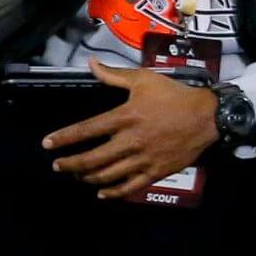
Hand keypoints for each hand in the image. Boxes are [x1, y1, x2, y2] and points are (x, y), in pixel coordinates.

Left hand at [42, 60, 217, 197]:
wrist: (208, 116)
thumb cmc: (175, 96)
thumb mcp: (145, 80)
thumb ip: (114, 75)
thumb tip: (91, 63)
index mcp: (125, 117)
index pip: (86, 130)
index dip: (64, 138)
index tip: (47, 144)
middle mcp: (130, 140)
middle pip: (92, 158)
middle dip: (70, 164)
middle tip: (58, 165)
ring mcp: (143, 158)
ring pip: (107, 174)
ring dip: (87, 177)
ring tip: (78, 175)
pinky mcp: (155, 171)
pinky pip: (129, 186)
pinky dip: (113, 191)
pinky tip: (102, 192)